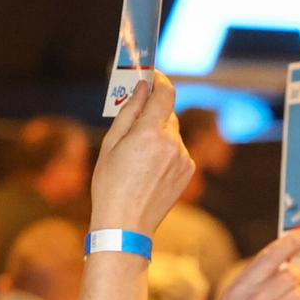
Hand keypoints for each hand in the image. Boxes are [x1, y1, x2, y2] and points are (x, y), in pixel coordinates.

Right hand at [90, 74, 194, 234]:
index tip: (152, 74)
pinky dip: (166, 151)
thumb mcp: (111, 144)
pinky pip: (178, 150)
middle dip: (152, 113)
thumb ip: (129, 111)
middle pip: (167, 113)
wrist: (126, 225)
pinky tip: (149, 170)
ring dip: (158, 134)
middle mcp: (172, 143)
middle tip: (134, 121)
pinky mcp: (189, 171)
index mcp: (150, 133)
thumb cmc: (110, 184)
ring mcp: (184, 158)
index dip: (160, 80)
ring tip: (137, 157)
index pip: (166, 93)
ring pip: (172, 132)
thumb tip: (142, 87)